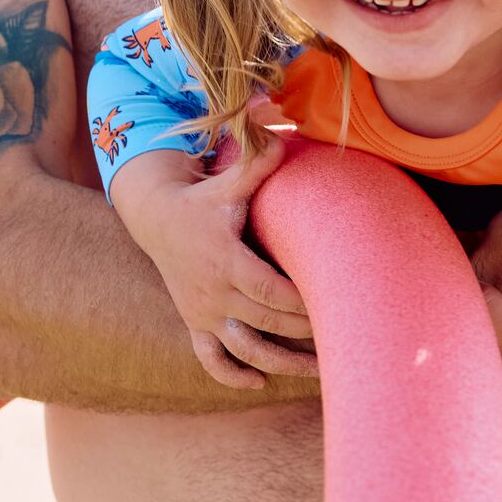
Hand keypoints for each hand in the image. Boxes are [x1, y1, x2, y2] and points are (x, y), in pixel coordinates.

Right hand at [105, 106, 315, 389]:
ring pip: (243, 351)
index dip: (304, 304)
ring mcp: (202, 312)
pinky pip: (209, 360)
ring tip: (320, 375)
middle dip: (306, 334)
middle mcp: (213, 292)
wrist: (155, 216)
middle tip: (346, 339)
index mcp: (226, 260)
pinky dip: (232, 376)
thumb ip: (259, 158)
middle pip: (266, 324)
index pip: (271, 292)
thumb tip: (281, 118)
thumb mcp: (230, 180)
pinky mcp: (194, 322)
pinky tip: (260, 383)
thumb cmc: (204, 197)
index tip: (337, 308)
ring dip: (281, 366)